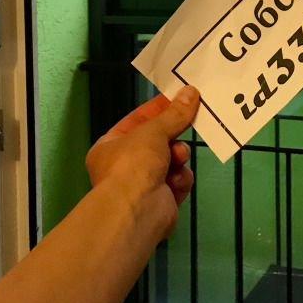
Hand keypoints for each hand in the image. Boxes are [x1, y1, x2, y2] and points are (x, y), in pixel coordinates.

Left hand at [86, 85, 199, 238]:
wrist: (137, 211)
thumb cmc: (134, 163)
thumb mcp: (154, 130)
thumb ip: (175, 113)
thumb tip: (191, 91)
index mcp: (111, 145)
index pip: (139, 119)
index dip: (161, 108)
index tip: (182, 97)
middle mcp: (124, 165)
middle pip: (158, 140)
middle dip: (173, 136)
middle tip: (190, 123)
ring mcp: (142, 185)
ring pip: (171, 160)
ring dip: (178, 157)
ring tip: (178, 160)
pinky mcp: (161, 200)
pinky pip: (177, 180)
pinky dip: (180, 179)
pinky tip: (176, 182)